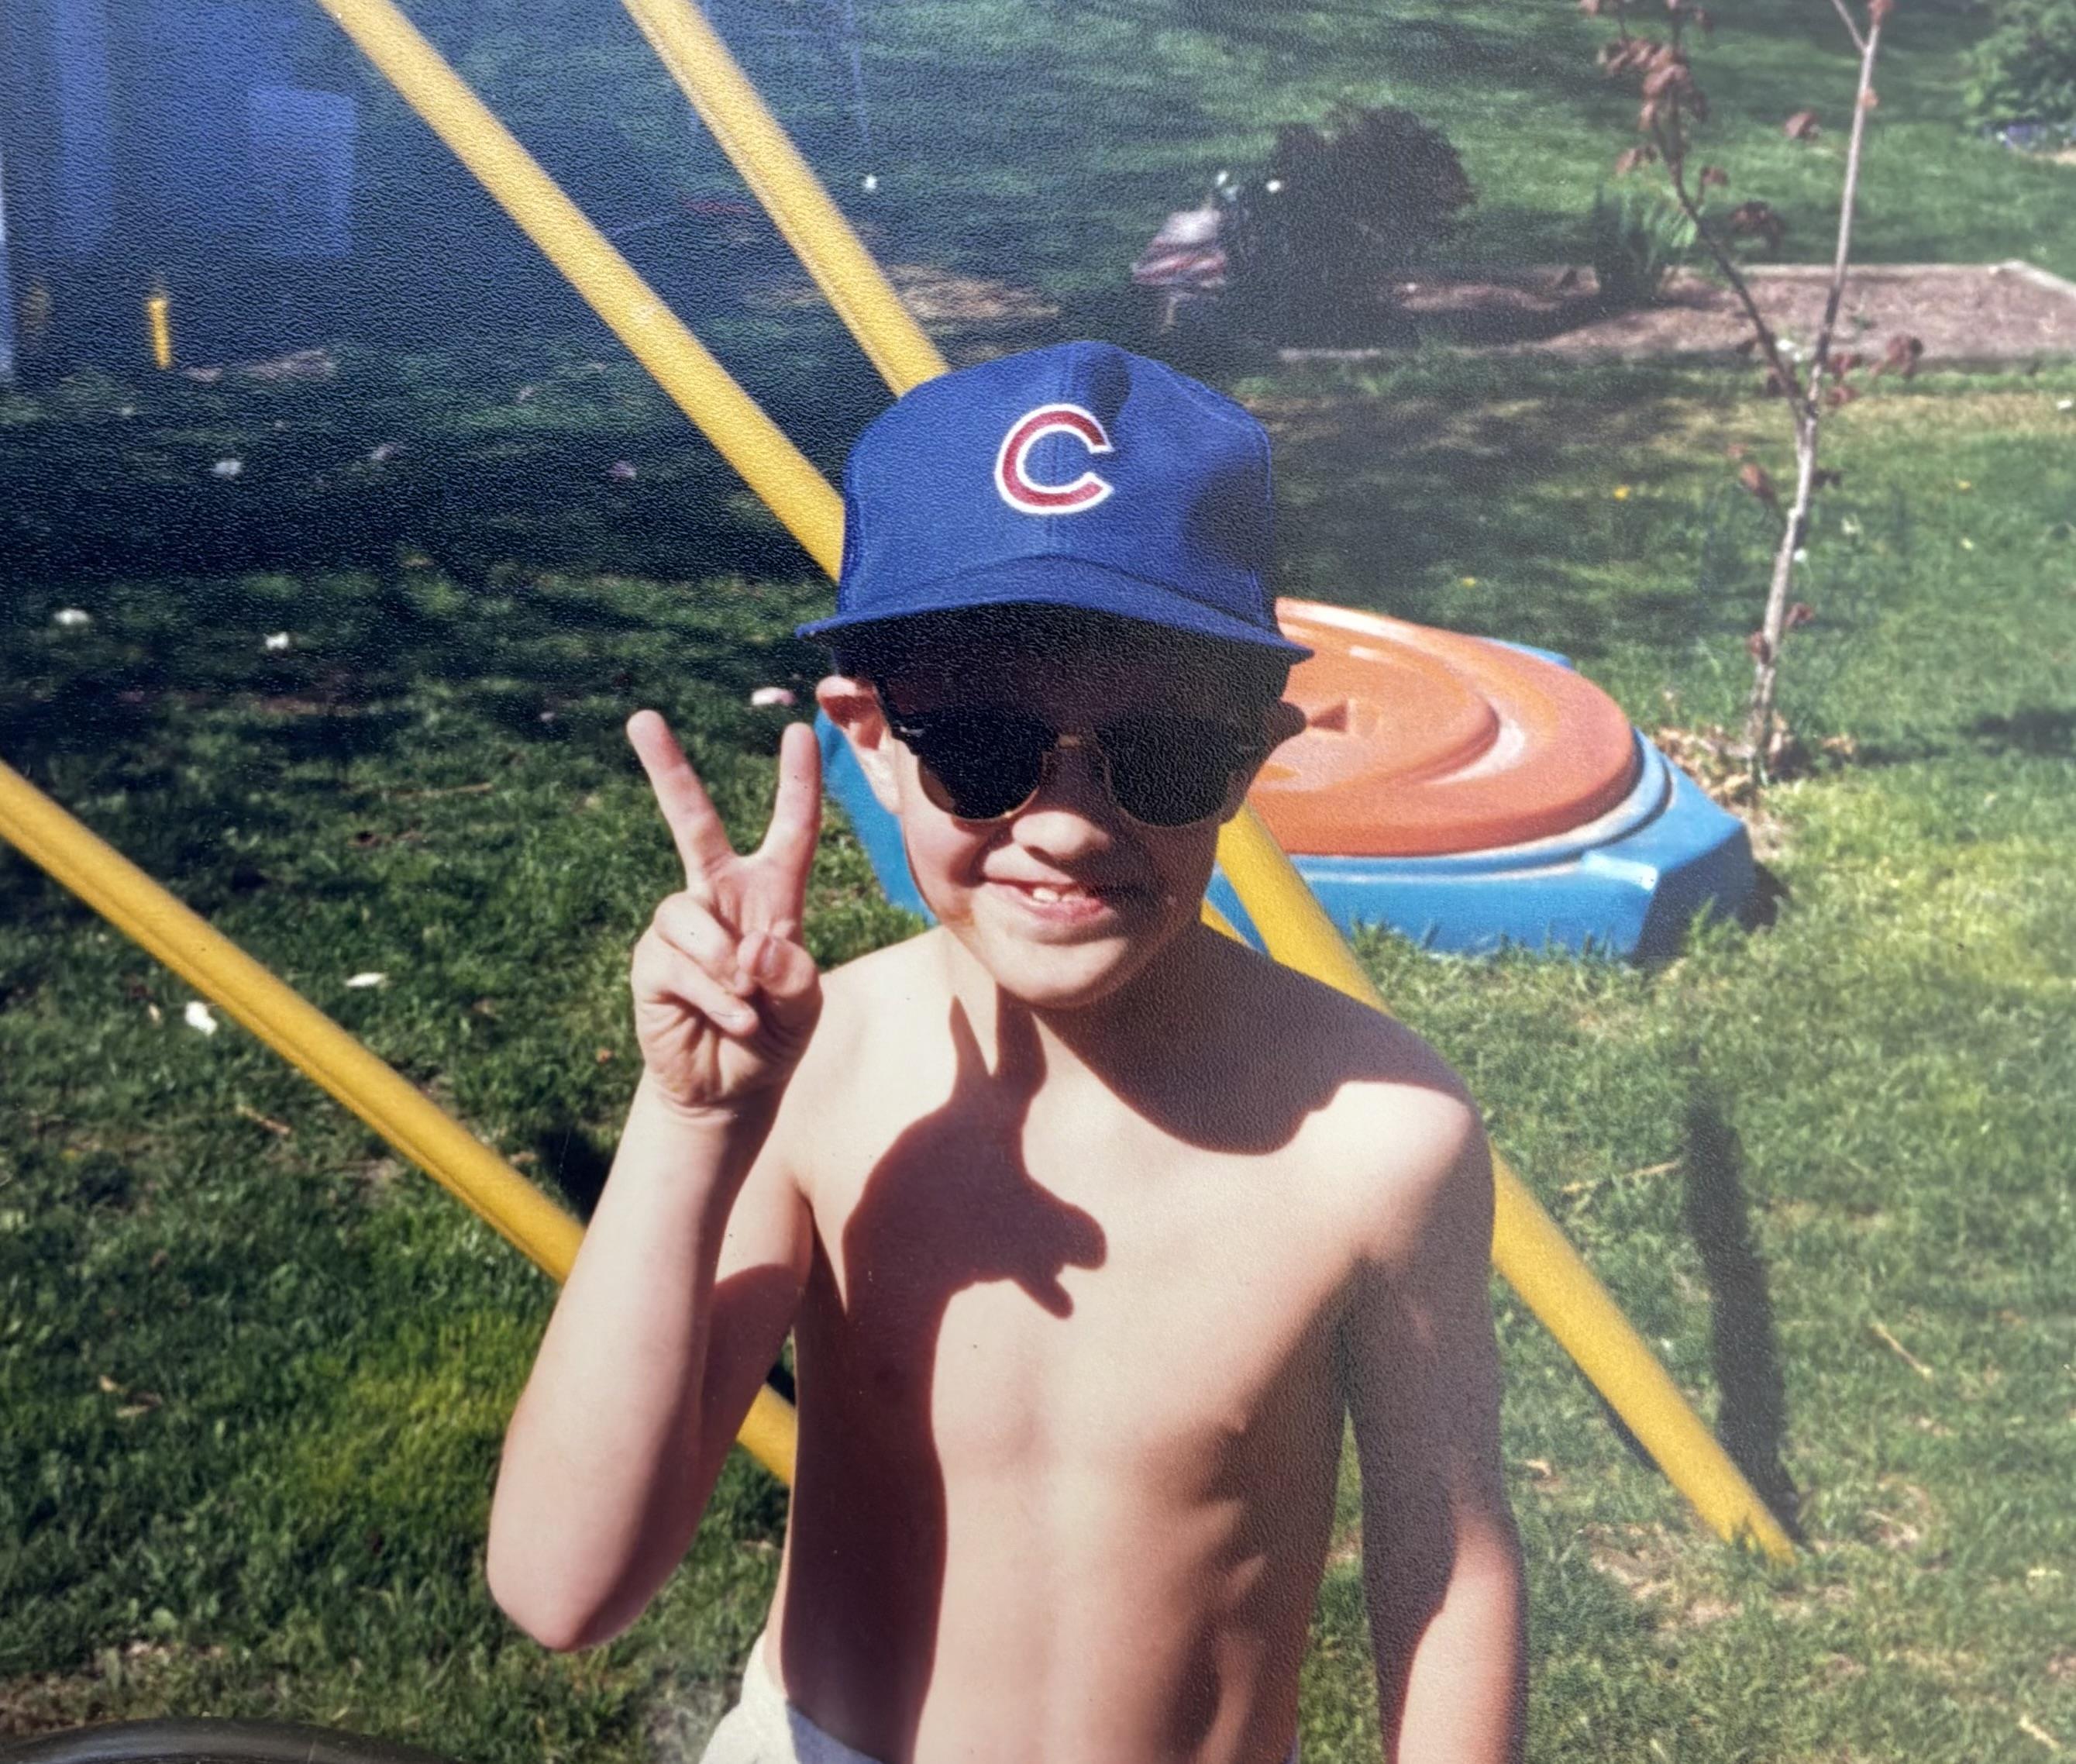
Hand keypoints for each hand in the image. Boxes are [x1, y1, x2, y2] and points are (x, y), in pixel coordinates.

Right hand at [626, 710, 823, 1116]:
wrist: (730, 1088)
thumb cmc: (774, 1034)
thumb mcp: (804, 1005)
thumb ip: (793, 972)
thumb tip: (750, 945)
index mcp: (773, 896)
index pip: (790, 831)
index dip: (797, 783)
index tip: (802, 731)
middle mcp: (721, 899)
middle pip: (692, 823)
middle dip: (667, 770)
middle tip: (641, 718)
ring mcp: (682, 928)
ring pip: (688, 915)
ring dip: (724, 966)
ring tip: (746, 1004)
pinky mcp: (652, 963)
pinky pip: (677, 963)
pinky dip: (712, 995)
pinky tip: (732, 1019)